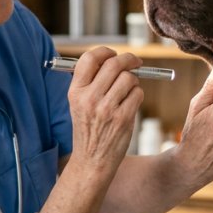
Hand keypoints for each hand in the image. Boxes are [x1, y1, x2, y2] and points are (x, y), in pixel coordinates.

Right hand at [66, 47, 143, 177]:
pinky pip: (137, 93)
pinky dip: (138, 95)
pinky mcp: (123, 118)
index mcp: (75, 92)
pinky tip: (130, 104)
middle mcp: (89, 98)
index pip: (89, 58)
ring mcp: (106, 109)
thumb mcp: (79, 104)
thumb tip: (112, 58)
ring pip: (129, 78)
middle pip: (114, 64)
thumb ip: (91, 81)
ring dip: (133, 81)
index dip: (105, 51)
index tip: (114, 54)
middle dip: (129, 59)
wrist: (91, 160)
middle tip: (135, 62)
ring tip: (128, 91)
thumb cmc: (88, 129)